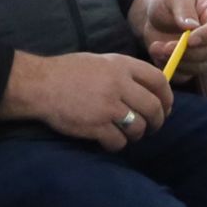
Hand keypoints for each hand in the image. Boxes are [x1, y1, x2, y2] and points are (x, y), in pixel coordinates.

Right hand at [0, 51, 172, 148]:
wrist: (39, 85)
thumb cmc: (68, 72)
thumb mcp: (100, 62)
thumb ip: (123, 73)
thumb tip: (147, 89)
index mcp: (121, 65)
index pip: (158, 80)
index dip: (167, 96)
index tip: (166, 107)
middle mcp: (119, 85)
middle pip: (153, 108)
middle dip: (157, 121)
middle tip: (152, 127)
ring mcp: (108, 106)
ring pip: (139, 128)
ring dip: (136, 134)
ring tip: (127, 133)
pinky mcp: (96, 126)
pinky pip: (118, 142)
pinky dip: (116, 145)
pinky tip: (108, 141)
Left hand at [127, 0, 206, 71]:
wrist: (153, 16)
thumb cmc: (168, 2)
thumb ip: (184, 10)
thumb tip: (192, 27)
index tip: (189, 40)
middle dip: (186, 52)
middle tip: (166, 46)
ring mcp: (202, 55)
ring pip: (196, 66)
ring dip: (175, 61)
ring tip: (156, 47)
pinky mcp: (188, 67)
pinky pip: (183, 75)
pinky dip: (169, 68)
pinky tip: (157, 54)